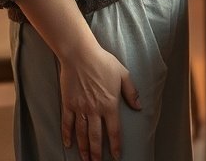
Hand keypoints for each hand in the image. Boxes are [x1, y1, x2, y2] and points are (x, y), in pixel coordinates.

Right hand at [59, 41, 139, 160]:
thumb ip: (131, 92)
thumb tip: (138, 107)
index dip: (116, 145)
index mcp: (109, 104)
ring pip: (81, 134)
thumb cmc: (103, 62)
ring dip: (84, 148)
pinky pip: (67, 123)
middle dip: (97, 153)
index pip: (114, 131)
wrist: (80, 55)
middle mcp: (95, 110)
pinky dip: (67, 135)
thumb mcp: (123, 74)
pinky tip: (68, 144)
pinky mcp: (68, 104)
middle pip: (96, 137)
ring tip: (85, 159)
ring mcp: (80, 108)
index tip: (116, 156)